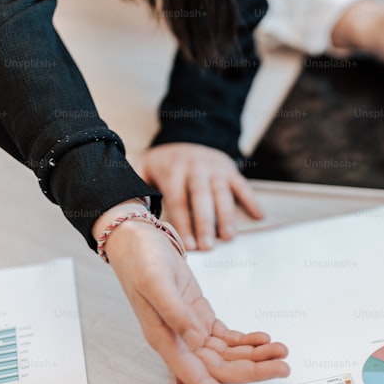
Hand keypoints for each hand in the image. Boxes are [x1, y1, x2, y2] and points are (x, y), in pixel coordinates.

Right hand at [95, 202, 289, 383]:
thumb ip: (177, 314)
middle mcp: (179, 341)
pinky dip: (246, 341)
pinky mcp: (198, 315)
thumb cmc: (139, 260)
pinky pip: (226, 338)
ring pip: (228, 354)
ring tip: (281, 351)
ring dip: (256, 355)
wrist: (135, 239)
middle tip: (283, 368)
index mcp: (166, 340)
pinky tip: (262, 339)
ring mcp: (190, 329)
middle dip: (254, 371)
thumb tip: (197, 340)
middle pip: (222, 368)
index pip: (197, 380)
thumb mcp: (156, 283)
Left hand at [139, 143, 262, 250]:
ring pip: (222, 193)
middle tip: (208, 247)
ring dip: (226, 216)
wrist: (188, 136)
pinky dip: (251, 200)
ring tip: (229, 237)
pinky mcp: (230, 169)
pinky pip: (242, 185)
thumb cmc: (164, 163)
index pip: (178, 200)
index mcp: (173, 170)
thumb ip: (137, 184)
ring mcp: (215, 168)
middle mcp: (195, 168)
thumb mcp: (145, 167)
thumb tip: (125, 207)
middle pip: (201, 198)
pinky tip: (258, 216)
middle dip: (205, 223)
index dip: (183, 223)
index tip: (187, 246)